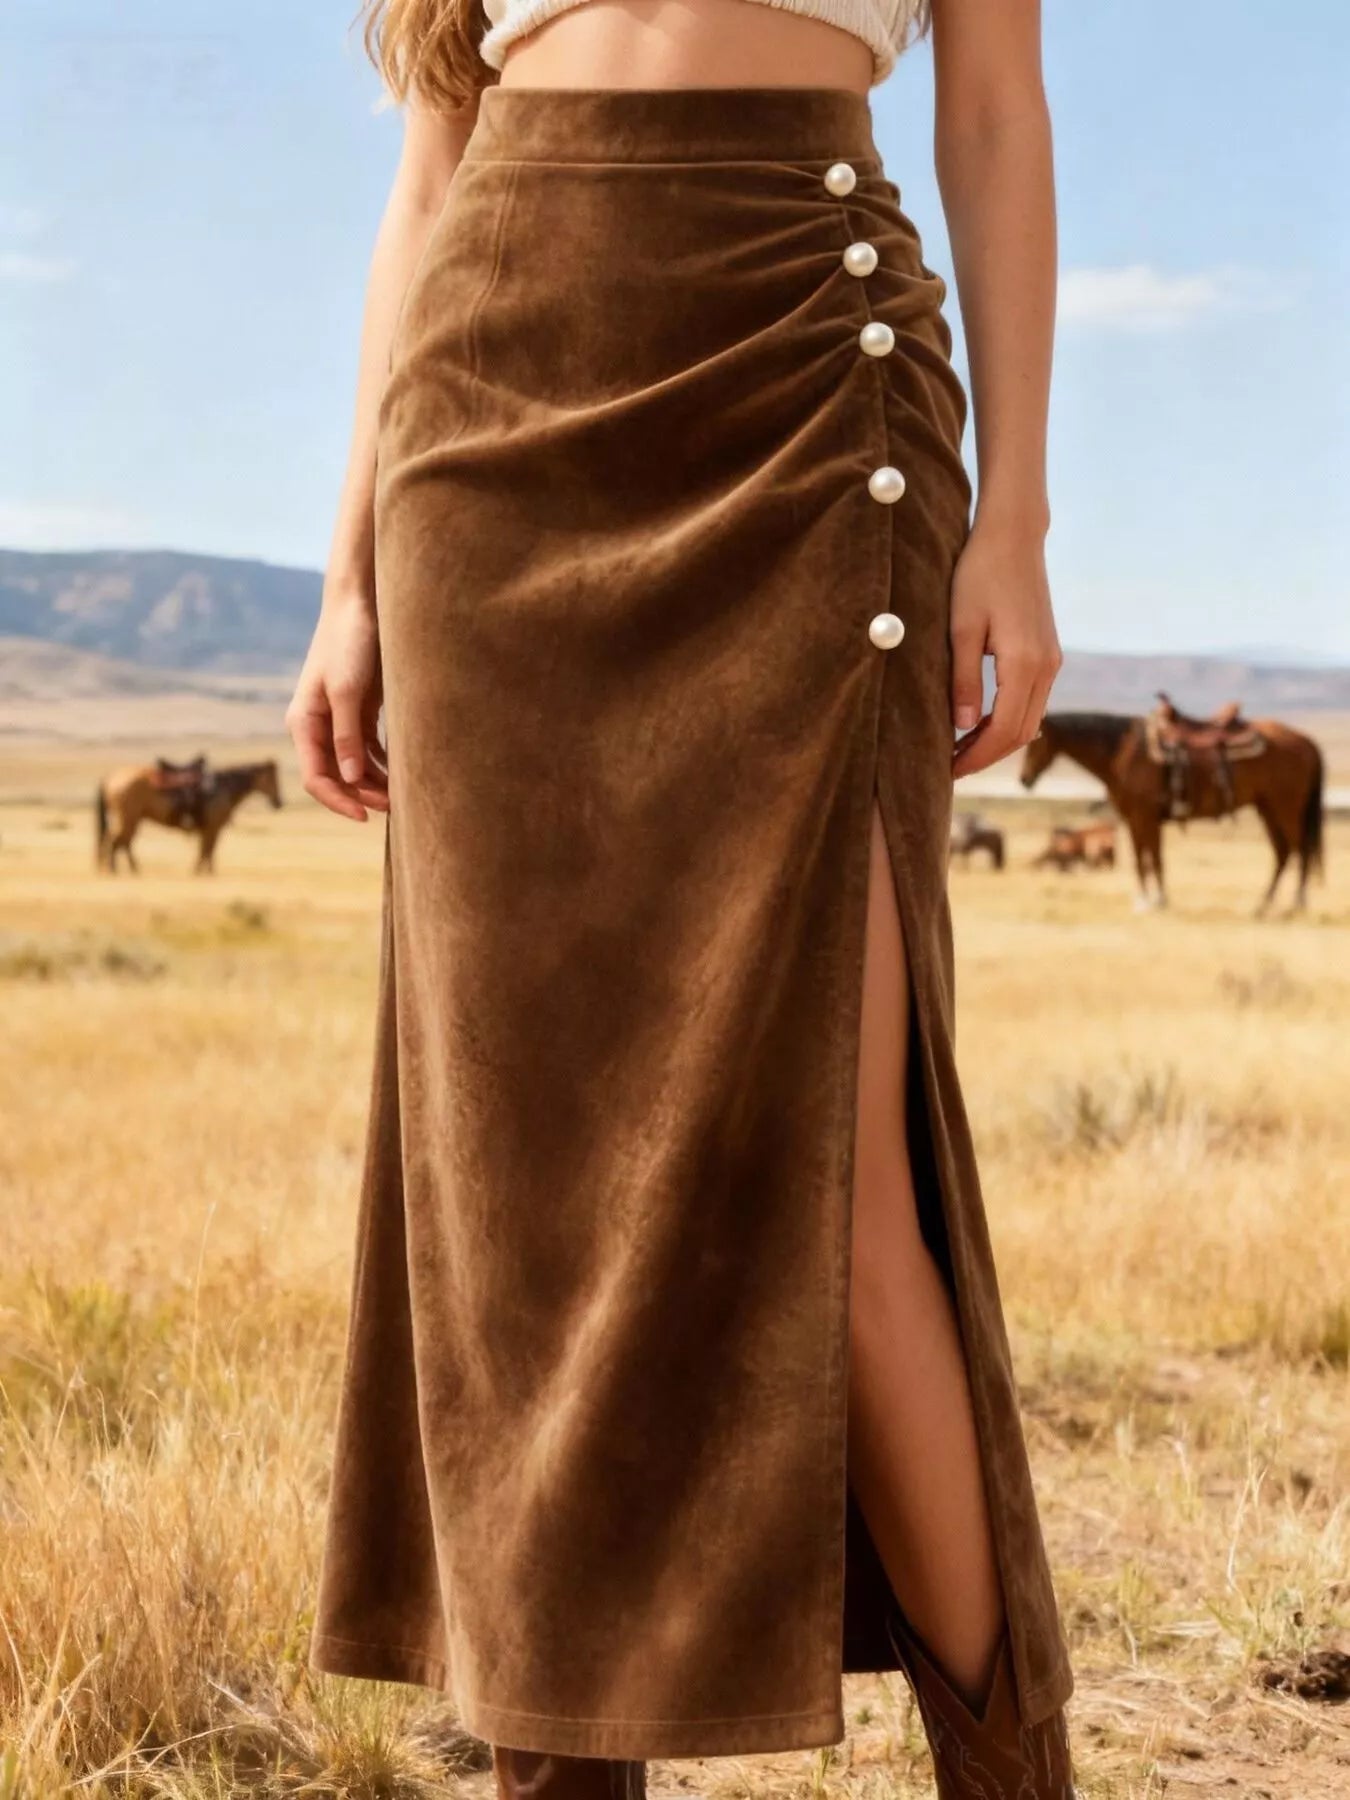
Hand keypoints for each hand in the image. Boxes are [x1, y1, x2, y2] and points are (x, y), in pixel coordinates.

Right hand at [284, 587, 389, 821]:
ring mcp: (338, 720)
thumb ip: (347, 734)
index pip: (316, 777)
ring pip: (354, 765)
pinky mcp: (359, 711)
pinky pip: (368, 749)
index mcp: (304, 722)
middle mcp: (317, 726)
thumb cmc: (349, 642)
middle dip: (362, 794)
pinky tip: (403, 774)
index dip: (338, 800)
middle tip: (396, 807)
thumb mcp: (347, 691)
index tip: (366, 815)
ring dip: (375, 782)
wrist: (361, 604)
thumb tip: (349, 777)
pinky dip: (383, 764)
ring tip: (404, 794)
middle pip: (336, 776)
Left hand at [949, 518, 1061, 780]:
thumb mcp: (961, 627)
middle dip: (985, 756)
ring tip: (959, 751)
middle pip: (1021, 733)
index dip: (975, 757)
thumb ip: (963, 679)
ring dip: (996, 741)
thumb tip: (963, 727)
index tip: (946, 771)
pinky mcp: (1048, 654)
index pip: (1003, 730)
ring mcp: (1052, 661)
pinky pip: (1032, 702)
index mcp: (1025, 663)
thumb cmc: (979, 575)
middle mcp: (1046, 667)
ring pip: (1029, 720)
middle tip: (948, 768)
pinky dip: (1007, 720)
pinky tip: (979, 723)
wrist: (1013, 537)